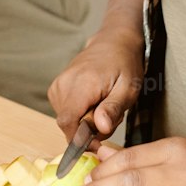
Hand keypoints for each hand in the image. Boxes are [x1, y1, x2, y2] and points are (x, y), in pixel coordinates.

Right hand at [48, 25, 145, 146]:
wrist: (113, 42)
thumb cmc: (124, 64)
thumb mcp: (128, 89)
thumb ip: (112, 109)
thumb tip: (101, 129)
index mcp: (82, 84)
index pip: (67, 122)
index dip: (79, 140)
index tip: (97, 143)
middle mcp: (64, 84)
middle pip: (68, 124)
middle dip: (88, 130)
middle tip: (110, 117)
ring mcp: (58, 85)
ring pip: (67, 120)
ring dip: (85, 122)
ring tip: (104, 107)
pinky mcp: (57, 87)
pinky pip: (65, 112)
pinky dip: (80, 114)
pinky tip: (94, 103)